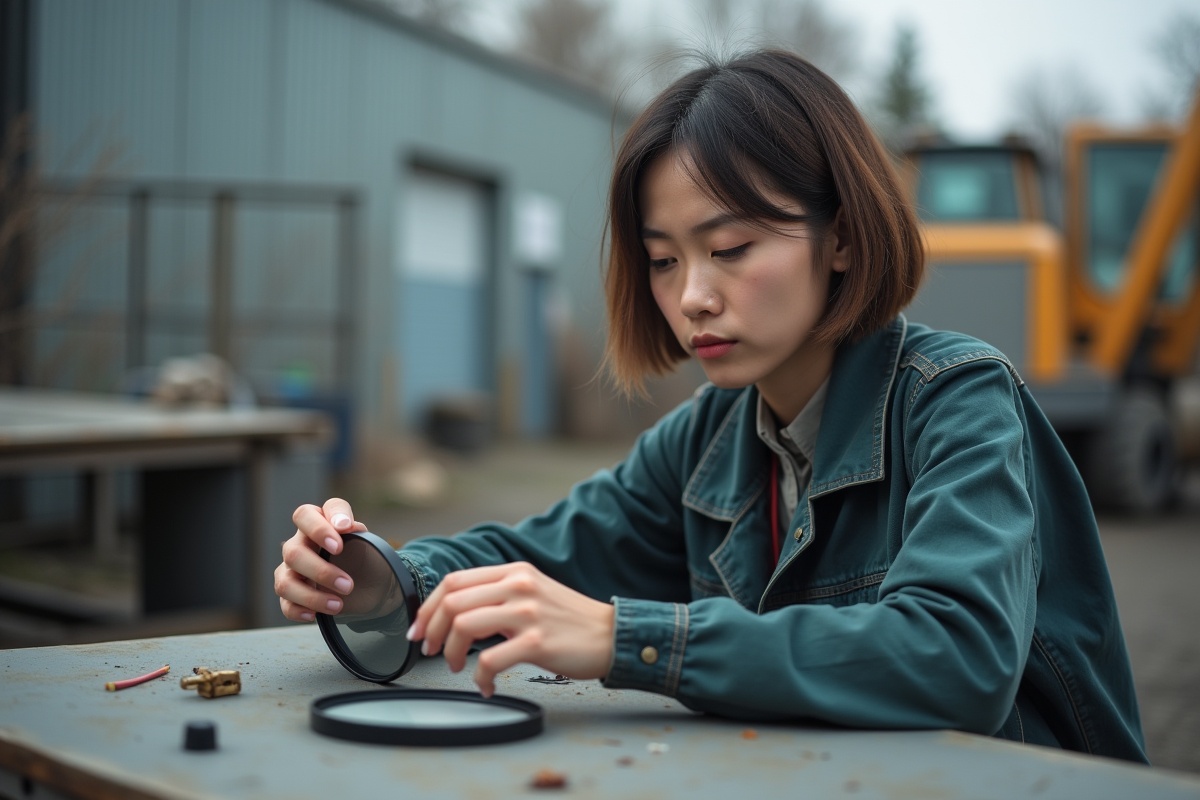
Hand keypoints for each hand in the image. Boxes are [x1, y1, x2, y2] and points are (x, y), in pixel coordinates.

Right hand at [274, 498, 367, 621]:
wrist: (370, 583)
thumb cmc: (361, 553)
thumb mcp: (365, 538)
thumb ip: (355, 529)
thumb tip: (345, 525)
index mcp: (315, 524)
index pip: (304, 515)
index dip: (318, 529)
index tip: (339, 546)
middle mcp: (298, 545)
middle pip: (293, 553)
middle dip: (321, 572)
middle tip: (348, 585)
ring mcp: (291, 571)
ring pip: (285, 583)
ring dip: (311, 597)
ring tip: (338, 605)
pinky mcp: (292, 595)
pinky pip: (286, 605)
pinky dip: (299, 611)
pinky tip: (315, 615)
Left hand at [406, 562, 614, 696]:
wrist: (610, 635)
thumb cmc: (570, 619)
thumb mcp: (533, 591)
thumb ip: (499, 593)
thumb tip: (457, 611)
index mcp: (514, 572)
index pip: (454, 580)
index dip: (429, 606)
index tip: (420, 628)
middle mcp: (518, 587)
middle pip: (452, 602)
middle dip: (431, 630)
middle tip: (431, 651)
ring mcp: (527, 613)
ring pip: (464, 626)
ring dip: (450, 653)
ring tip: (455, 667)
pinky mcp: (537, 642)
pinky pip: (489, 660)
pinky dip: (479, 677)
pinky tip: (486, 685)